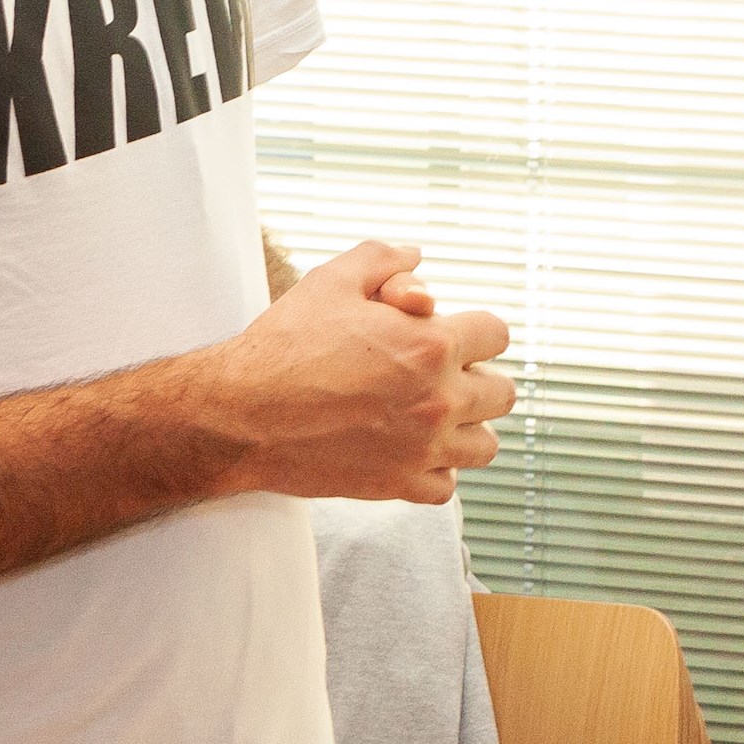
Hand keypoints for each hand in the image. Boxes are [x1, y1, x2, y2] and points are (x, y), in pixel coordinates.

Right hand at [182, 239, 511, 503]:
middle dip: (478, 377)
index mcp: (431, 346)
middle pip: (503, 392)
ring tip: (432, 415)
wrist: (240, 415)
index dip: (475, 329)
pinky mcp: (398, 485)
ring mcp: (422, 449)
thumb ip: (382, 259)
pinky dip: (436, 470)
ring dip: (467, 427)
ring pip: (485, 445)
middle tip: (440, 375)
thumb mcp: (331, 280)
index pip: (497, 334)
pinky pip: (447, 486)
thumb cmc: (284, 345)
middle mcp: (439, 400)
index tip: (451, 335)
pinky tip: (409, 450)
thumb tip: (416, 257)